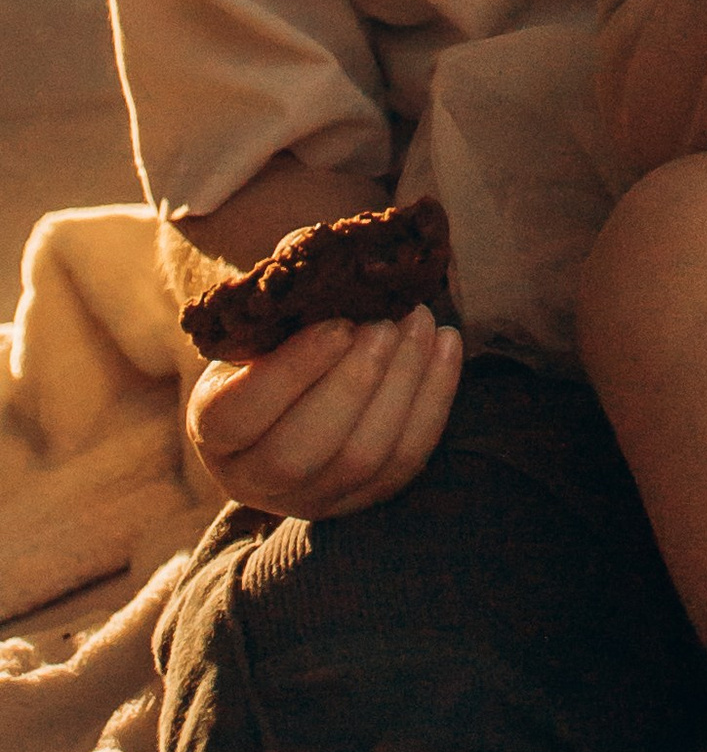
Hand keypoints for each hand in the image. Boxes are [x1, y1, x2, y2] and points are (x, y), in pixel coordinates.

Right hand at [185, 306, 461, 518]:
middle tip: (386, 324)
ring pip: (360, 460)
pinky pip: (406, 460)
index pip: (240, 415)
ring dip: (401, 386)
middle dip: (353, 385)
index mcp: (214, 428)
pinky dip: (434, 400)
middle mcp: (254, 477)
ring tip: (421, 321)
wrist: (303, 381)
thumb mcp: (266, 312)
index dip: (292, 372)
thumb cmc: (280, 336)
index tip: (339, 324)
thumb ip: (286, 284)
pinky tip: (447, 343)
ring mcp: (313, 497)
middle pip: (299, 453)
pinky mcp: (365, 497)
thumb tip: (325, 253)